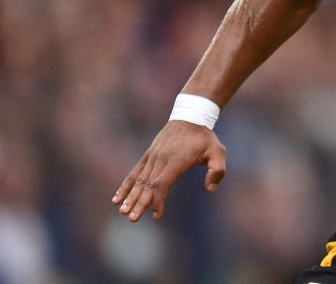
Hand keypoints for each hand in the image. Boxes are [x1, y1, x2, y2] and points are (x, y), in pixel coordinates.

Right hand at [112, 120, 226, 220]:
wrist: (190, 116)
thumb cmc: (205, 138)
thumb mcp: (218, 152)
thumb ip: (217, 170)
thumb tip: (210, 189)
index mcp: (177, 160)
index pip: (163, 182)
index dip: (158, 199)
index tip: (156, 215)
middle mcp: (161, 158)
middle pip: (148, 184)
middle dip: (139, 202)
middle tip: (132, 219)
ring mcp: (153, 156)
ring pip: (139, 179)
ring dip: (130, 196)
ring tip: (122, 211)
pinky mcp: (149, 155)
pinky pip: (135, 172)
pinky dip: (126, 185)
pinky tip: (117, 198)